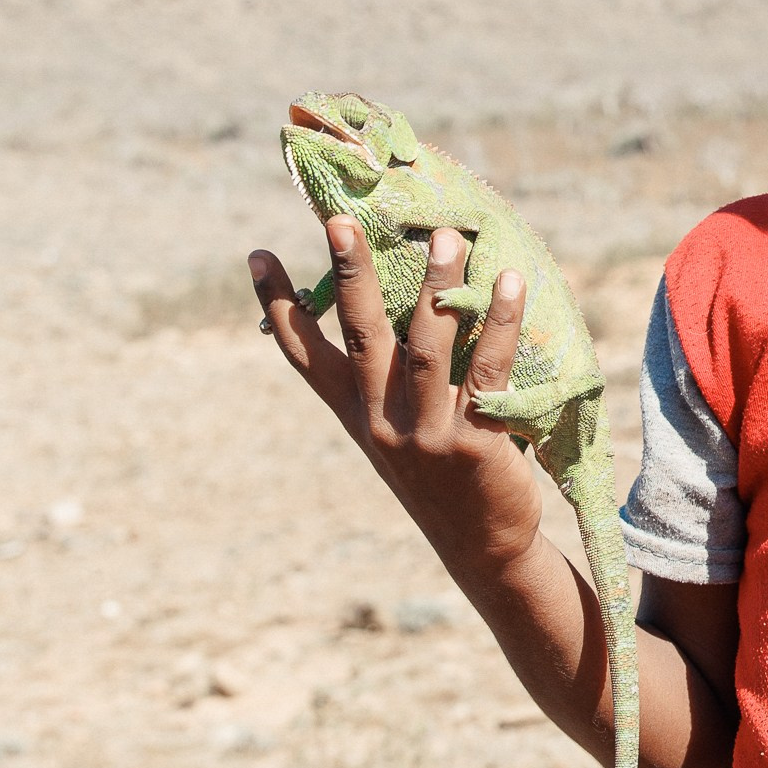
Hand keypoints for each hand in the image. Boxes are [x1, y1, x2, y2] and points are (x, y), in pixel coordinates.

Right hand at [249, 217, 544, 582]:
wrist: (482, 545)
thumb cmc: (442, 470)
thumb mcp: (402, 424)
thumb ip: (398, 371)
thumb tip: (414, 288)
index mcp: (355, 411)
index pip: (304, 353)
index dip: (278, 306)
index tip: (256, 254)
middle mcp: (381, 420)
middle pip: (362, 336)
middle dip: (350, 276)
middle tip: (341, 222)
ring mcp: (426, 433)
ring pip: (428, 347)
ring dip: (438, 288)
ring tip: (447, 238)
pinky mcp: (475, 443)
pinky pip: (488, 371)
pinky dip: (500, 324)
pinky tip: (511, 284)